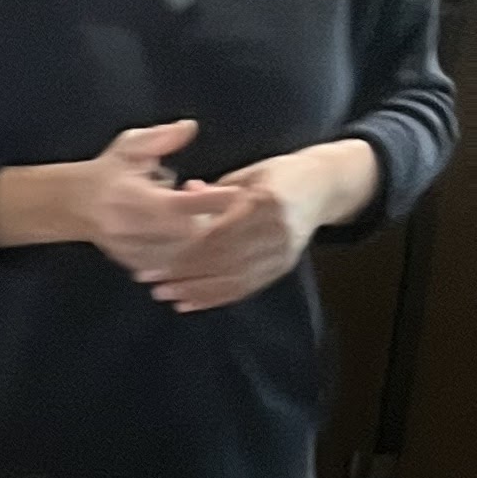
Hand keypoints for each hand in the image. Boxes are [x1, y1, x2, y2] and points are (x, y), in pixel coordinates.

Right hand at [75, 119, 237, 282]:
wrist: (74, 204)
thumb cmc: (109, 171)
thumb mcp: (131, 145)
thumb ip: (160, 138)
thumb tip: (189, 128)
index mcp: (135, 199)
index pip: (181, 205)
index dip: (212, 200)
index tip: (236, 192)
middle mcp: (134, 229)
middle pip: (188, 237)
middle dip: (213, 223)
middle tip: (222, 206)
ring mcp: (133, 250)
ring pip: (183, 257)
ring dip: (202, 241)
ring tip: (206, 219)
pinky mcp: (135, 263)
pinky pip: (171, 267)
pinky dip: (189, 255)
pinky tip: (193, 238)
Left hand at [138, 143, 366, 311]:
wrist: (324, 186)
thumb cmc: (279, 174)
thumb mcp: (248, 174)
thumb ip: (215, 191)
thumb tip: (182, 194)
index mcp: (265, 201)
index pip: (217, 236)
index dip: (184, 253)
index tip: (155, 261)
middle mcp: (277, 230)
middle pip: (223, 261)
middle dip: (184, 276)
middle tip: (152, 283)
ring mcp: (283, 252)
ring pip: (233, 280)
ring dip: (195, 291)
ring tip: (165, 295)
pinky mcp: (284, 266)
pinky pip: (246, 288)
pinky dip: (215, 298)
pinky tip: (189, 303)